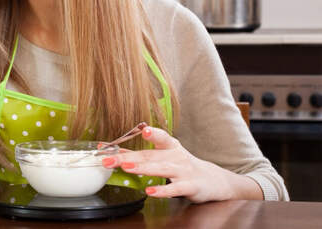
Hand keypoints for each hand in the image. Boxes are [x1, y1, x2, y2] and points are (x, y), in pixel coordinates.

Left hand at [101, 127, 260, 202]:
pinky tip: (149, 191)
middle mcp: (176, 156)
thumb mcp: (163, 156)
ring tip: (126, 168)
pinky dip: (162, 190)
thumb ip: (138, 154)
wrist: (213, 180)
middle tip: (109, 159)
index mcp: (170, 145)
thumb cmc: (182, 165)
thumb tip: (109, 148)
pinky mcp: (190, 186)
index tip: (142, 130)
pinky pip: (175, 189)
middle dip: (128, 157)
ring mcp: (184, 171)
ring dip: (142, 168)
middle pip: (150, 156)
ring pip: (162, 169)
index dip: (152, 133)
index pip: (159, 137)